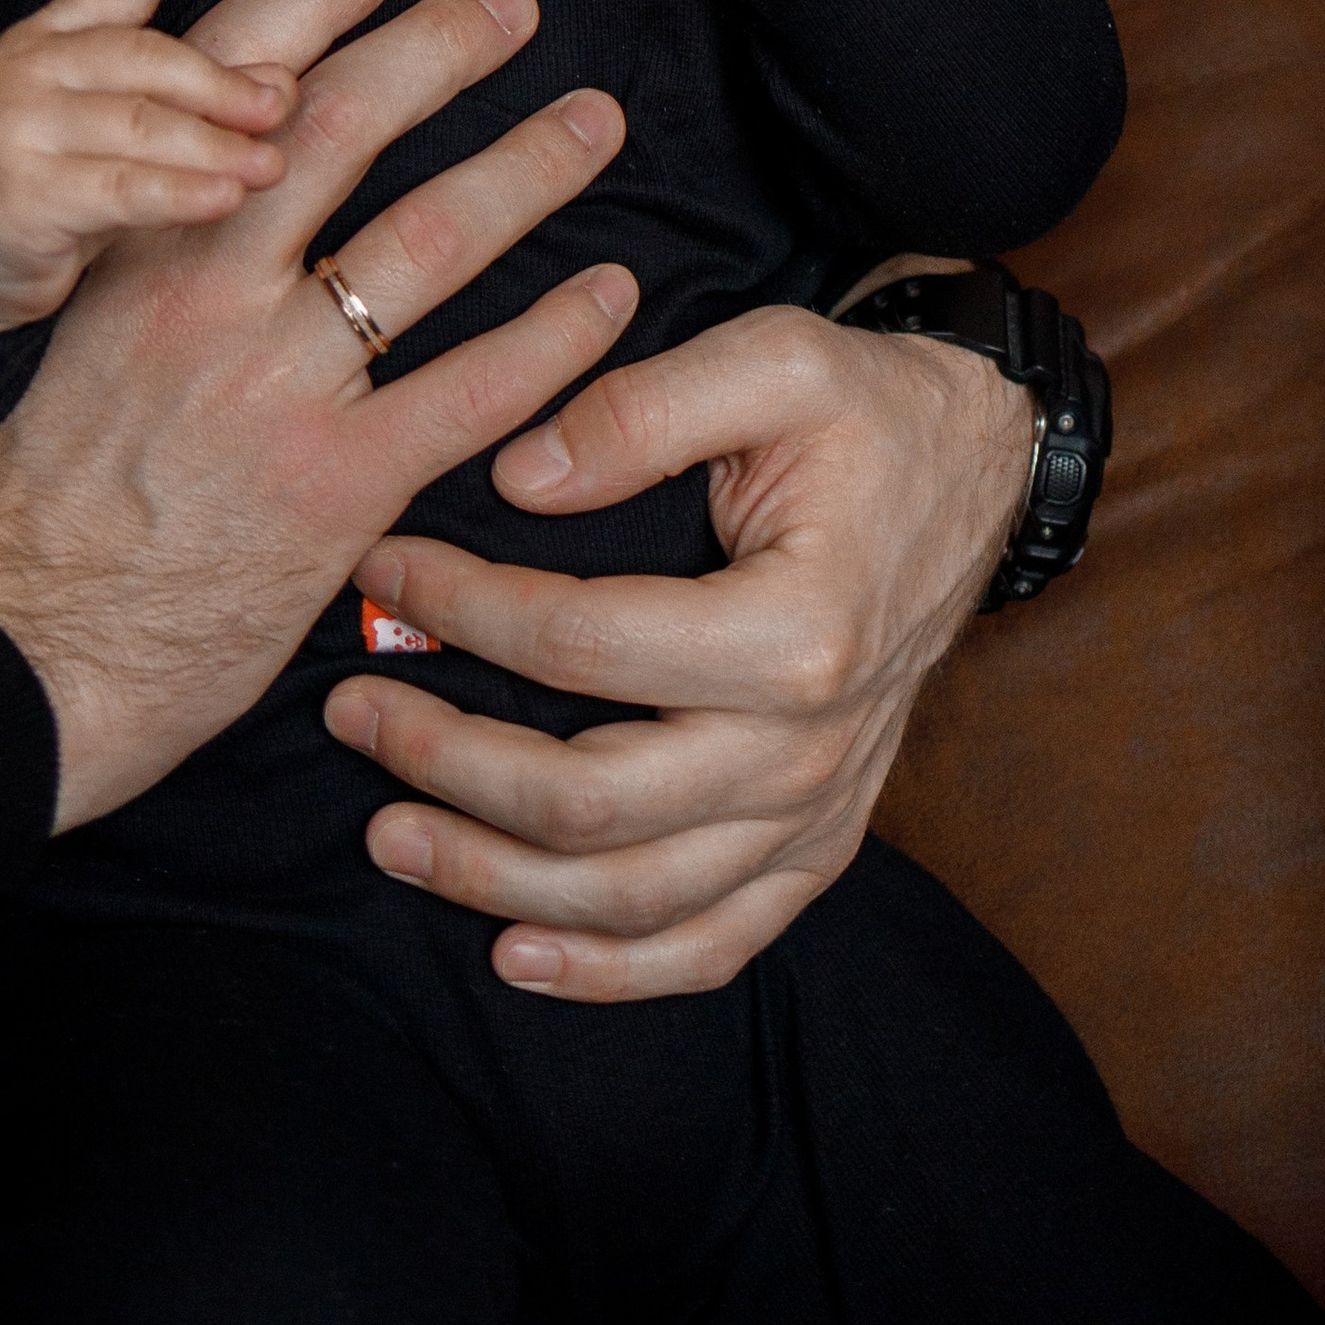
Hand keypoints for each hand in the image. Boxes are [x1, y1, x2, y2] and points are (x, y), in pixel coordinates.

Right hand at [0, 0, 294, 334]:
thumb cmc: (57, 179)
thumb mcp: (117, 122)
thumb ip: (184, 92)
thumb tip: (281, 81)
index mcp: (59, 33)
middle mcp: (33, 66)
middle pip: (145, 56)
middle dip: (221, 83)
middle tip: (280, 105)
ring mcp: (19, 126)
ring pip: (138, 124)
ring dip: (214, 145)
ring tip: (268, 165)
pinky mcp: (22, 192)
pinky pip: (118, 188)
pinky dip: (178, 192)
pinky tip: (223, 197)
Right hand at [0, 0, 639, 828]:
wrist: (9, 649)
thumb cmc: (40, 508)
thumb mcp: (80, 346)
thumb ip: (163, 275)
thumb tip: (246, 216)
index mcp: (140, 245)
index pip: (230, 87)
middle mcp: (206, 292)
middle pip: (340, 128)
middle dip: (438, 51)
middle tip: (513, 6)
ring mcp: (275, 387)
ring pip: (426, 241)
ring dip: (525, 170)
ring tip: (593, 123)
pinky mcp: (335, 487)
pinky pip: (471, 389)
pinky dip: (553, 338)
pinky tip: (608, 296)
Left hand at [322, 298, 1033, 994]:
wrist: (978, 471)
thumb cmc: (866, 410)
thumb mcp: (774, 357)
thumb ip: (641, 407)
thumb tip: (518, 476)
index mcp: (799, 628)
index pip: (584, 643)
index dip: (464, 609)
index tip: (383, 564)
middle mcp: (809, 745)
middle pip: (591, 798)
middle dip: (446, 761)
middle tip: (347, 711)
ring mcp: (816, 810)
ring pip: (632, 893)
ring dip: (494, 878)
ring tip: (389, 833)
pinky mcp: (818, 843)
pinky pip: (714, 944)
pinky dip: (612, 968)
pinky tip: (518, 954)